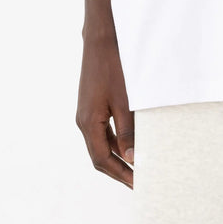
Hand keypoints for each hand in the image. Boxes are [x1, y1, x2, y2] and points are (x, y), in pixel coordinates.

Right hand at [75, 32, 134, 188]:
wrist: (102, 38)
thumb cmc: (113, 67)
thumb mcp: (124, 101)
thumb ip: (127, 131)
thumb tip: (132, 158)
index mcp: (88, 123)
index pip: (102, 160)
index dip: (120, 174)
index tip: (137, 184)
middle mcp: (83, 120)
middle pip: (99, 155)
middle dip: (118, 170)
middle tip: (138, 181)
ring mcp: (86, 112)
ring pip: (101, 143)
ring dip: (117, 157)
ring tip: (136, 166)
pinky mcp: (92, 104)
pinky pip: (102, 130)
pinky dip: (115, 141)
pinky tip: (129, 143)